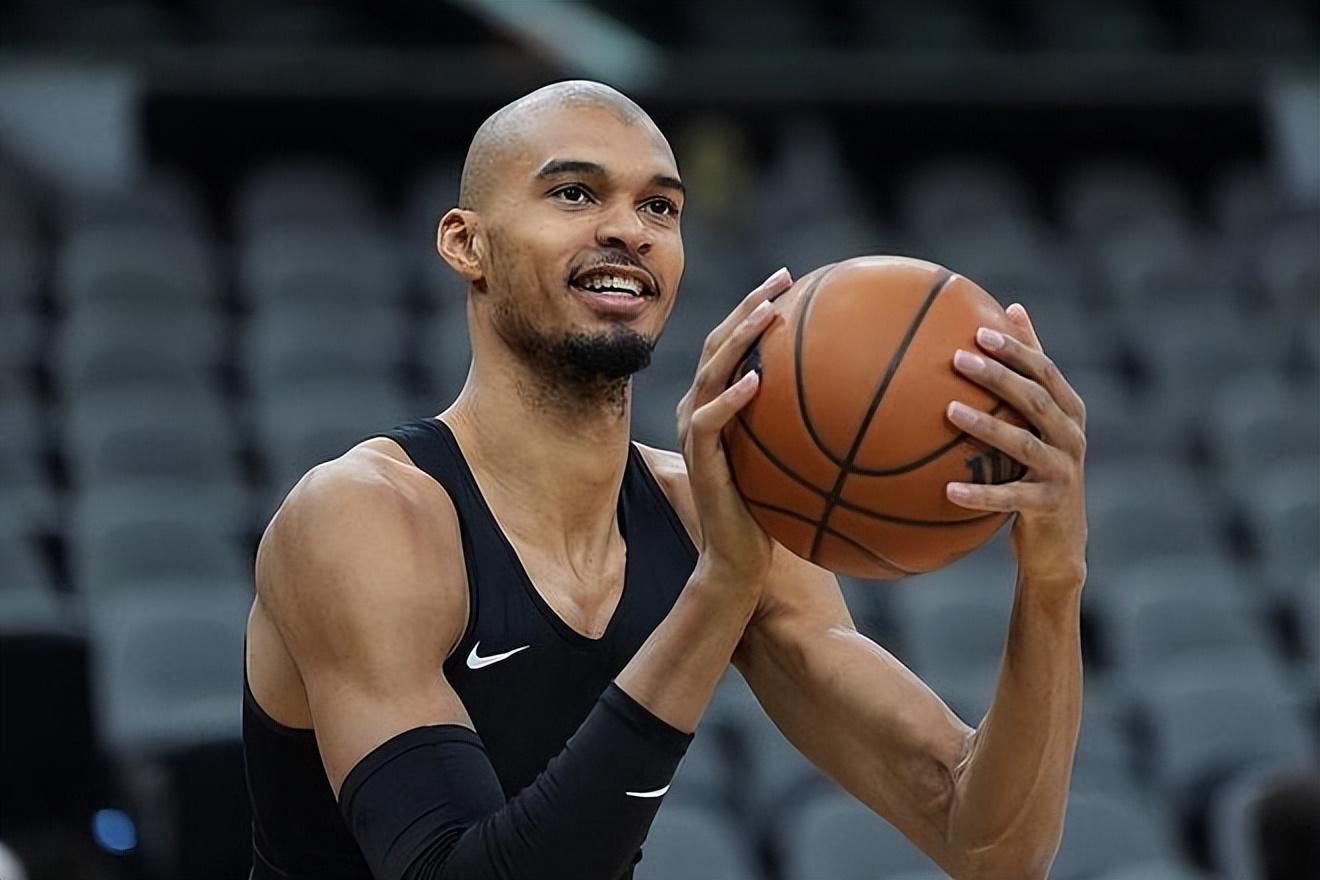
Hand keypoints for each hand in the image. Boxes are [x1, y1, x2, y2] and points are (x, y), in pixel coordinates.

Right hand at [676, 267, 793, 591]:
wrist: (737, 558)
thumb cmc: (770, 511)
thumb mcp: (792, 459)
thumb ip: (805, 427)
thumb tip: (862, 400)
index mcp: (717, 403)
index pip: (732, 343)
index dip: (755, 306)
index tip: (790, 280)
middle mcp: (699, 409)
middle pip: (718, 342)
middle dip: (749, 304)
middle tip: (782, 278)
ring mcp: (696, 432)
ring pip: (711, 371)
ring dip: (738, 339)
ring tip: (766, 313)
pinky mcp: (699, 460)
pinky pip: (712, 421)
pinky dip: (731, 398)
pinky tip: (756, 380)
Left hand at [945, 304, 1087, 586]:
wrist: (1059, 540)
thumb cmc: (1041, 467)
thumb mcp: (1041, 419)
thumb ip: (1030, 368)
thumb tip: (1012, 307)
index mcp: (1069, 411)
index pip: (1045, 371)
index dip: (1017, 349)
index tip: (979, 332)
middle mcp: (1072, 437)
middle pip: (1036, 400)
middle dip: (999, 377)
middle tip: (958, 359)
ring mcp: (1063, 472)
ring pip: (1024, 444)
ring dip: (986, 427)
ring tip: (948, 411)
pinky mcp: (1049, 506)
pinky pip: (1010, 498)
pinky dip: (980, 494)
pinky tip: (948, 490)